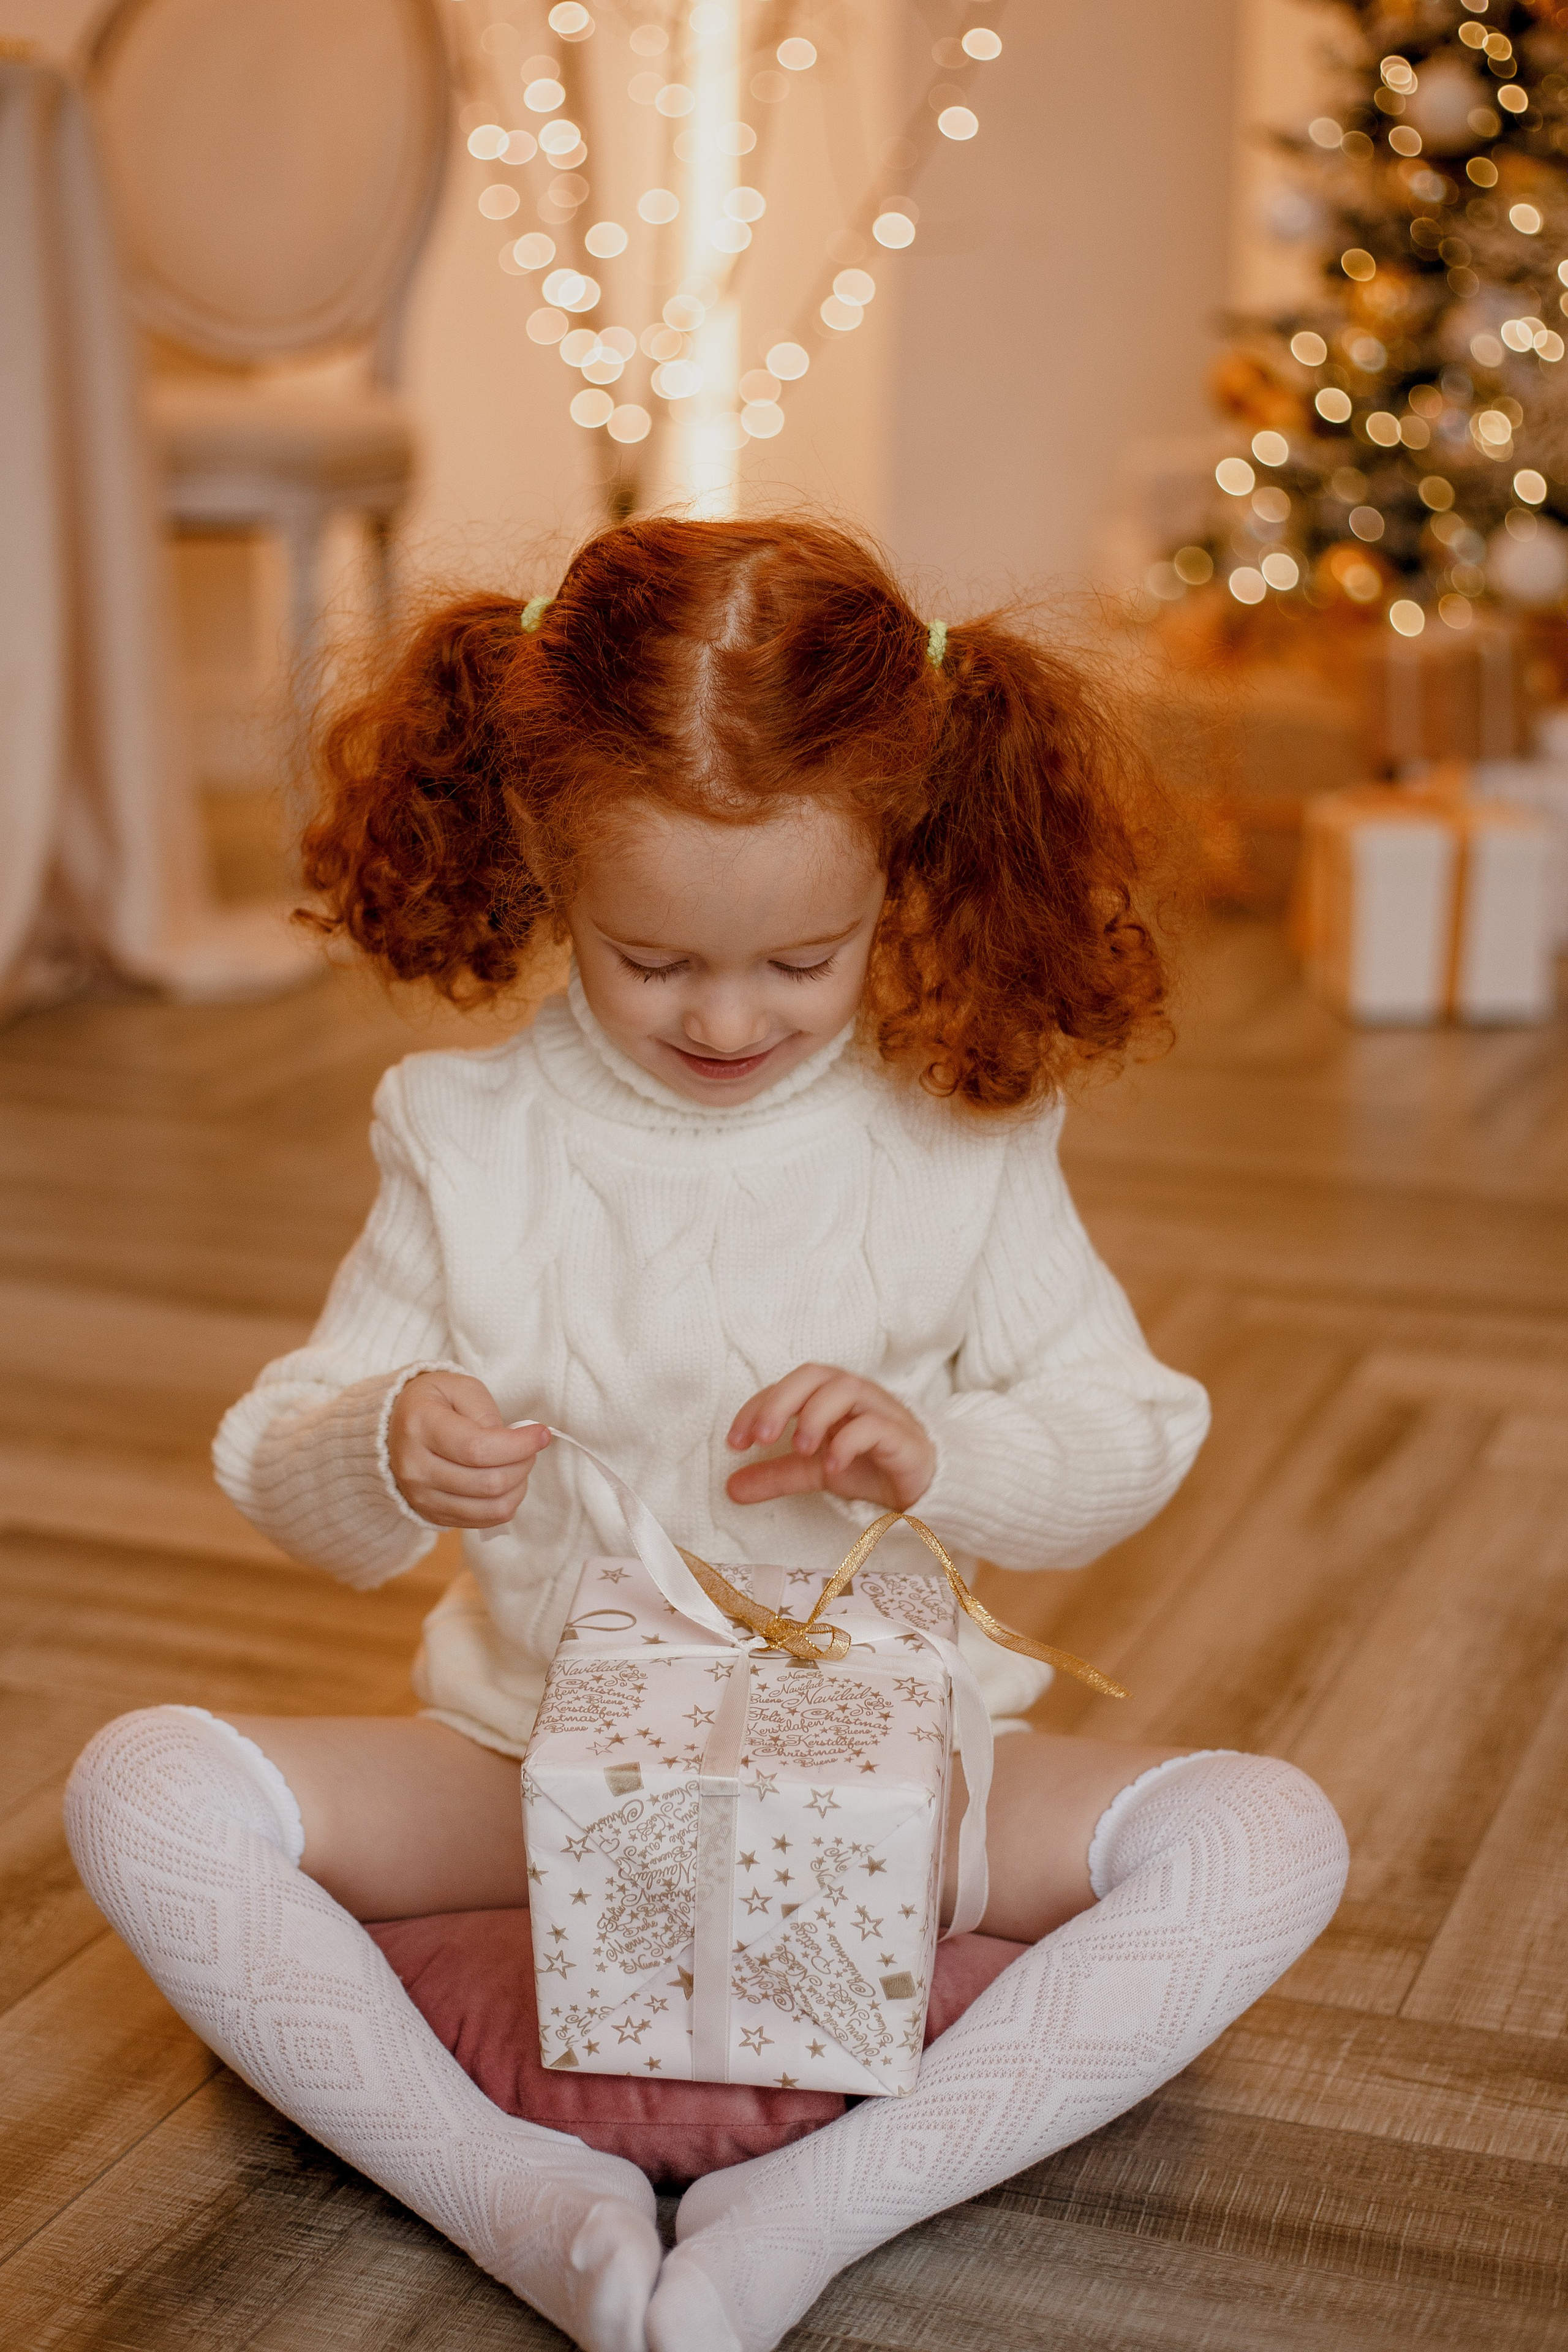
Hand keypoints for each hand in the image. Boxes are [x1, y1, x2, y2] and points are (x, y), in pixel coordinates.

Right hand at [386, 1372, 550, 1528]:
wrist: (393, 1430)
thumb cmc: (434, 1403)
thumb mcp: (460, 1388)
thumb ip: (486, 1412)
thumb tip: (515, 1442)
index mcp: (420, 1426)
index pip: (478, 1449)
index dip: (519, 1446)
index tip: (541, 1434)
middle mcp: (415, 1468)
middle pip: (488, 1483)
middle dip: (523, 1464)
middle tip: (530, 1447)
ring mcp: (421, 1497)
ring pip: (491, 1508)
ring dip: (518, 1486)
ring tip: (518, 1463)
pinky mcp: (432, 1515)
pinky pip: (483, 1521)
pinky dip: (505, 1502)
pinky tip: (505, 1481)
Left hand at [725, 1364, 935, 1510]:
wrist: (922, 1487)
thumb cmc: (868, 1467)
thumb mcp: (813, 1472)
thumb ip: (775, 1475)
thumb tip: (730, 1488)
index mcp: (828, 1397)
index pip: (787, 1386)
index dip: (757, 1407)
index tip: (735, 1442)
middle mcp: (853, 1396)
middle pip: (815, 1375)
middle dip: (782, 1401)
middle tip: (762, 1438)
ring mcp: (880, 1411)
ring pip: (847, 1389)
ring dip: (816, 1415)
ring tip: (801, 1450)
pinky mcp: (902, 1436)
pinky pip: (876, 1424)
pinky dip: (849, 1440)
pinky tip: (834, 1465)